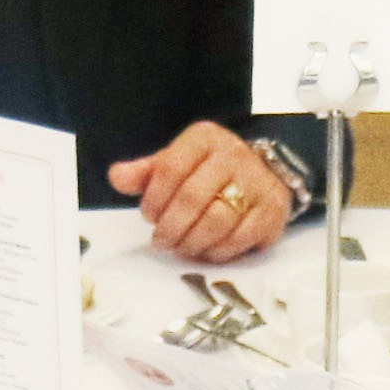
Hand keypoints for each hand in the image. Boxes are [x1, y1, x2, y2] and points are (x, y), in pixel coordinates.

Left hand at [114, 121, 298, 264]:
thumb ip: (145, 173)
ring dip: (192, 242)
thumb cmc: (208, 172)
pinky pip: (239, 238)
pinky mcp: (272, 210)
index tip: (149, 216)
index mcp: (205, 138)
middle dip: (171, 227)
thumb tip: (117, 176)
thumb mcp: (176, 163)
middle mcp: (234, 155)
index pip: (170, 169)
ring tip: (181, 247)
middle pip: (192, 198)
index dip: (154, 200)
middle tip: (161, 241)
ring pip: (216, 221)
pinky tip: (206, 250)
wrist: (262, 173)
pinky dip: (217, 251)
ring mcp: (257, 182)